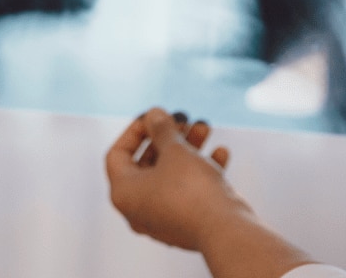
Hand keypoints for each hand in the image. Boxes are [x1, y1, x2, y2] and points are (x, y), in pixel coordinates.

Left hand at [105, 108, 246, 251]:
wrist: (227, 232)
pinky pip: (188, 192)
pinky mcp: (187, 224)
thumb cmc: (192, 189)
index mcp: (123, 193)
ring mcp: (163, 218)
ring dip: (187, 149)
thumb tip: (153, 113)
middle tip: (184, 119)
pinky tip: (221, 152)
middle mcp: (138, 209)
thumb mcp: (175, 150)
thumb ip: (161, 128)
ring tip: (204, 126)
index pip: (118, 154)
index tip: (154, 116)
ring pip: (171, 175)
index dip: (134, 130)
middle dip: (167, 137)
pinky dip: (201, 171)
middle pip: (147, 163)